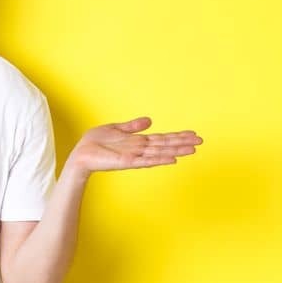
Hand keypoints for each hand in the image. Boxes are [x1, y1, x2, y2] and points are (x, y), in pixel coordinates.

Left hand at [69, 116, 201, 173]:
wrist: (80, 154)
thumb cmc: (94, 143)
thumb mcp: (115, 128)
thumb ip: (133, 126)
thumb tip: (150, 120)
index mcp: (137, 141)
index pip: (162, 138)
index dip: (177, 135)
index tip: (192, 134)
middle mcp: (139, 149)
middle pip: (165, 144)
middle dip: (182, 142)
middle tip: (201, 141)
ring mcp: (134, 156)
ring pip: (160, 152)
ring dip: (176, 150)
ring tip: (193, 149)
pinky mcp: (127, 162)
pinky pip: (146, 161)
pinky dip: (159, 159)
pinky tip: (172, 158)